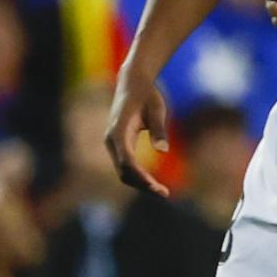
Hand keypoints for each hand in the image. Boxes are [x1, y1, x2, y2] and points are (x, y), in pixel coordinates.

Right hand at [104, 71, 169, 194]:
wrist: (133, 83)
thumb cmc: (147, 95)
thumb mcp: (157, 109)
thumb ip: (158, 129)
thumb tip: (163, 151)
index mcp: (118, 131)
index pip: (127, 161)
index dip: (141, 176)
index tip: (156, 187)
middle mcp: (112, 140)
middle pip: (124, 171)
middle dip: (142, 184)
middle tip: (164, 193)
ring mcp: (113, 143)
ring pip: (123, 170)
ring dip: (140, 182)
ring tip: (161, 191)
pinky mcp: (118, 144)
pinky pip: (126, 164)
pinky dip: (138, 175)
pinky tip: (152, 182)